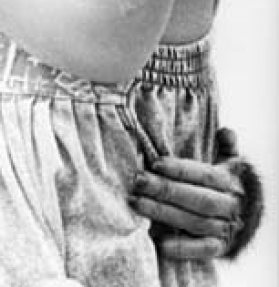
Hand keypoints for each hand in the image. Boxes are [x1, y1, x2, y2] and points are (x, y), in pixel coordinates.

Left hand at [132, 128, 263, 260]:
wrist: (244, 216)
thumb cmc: (225, 182)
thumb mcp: (230, 161)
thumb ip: (226, 145)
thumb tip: (225, 131)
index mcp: (229, 181)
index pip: (204, 175)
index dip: (180, 169)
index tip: (155, 163)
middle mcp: (229, 206)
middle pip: (197, 199)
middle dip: (165, 190)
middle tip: (138, 181)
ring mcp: (225, 228)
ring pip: (194, 222)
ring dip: (164, 213)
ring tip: (136, 203)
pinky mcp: (220, 248)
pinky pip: (202, 250)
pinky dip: (182, 248)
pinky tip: (158, 241)